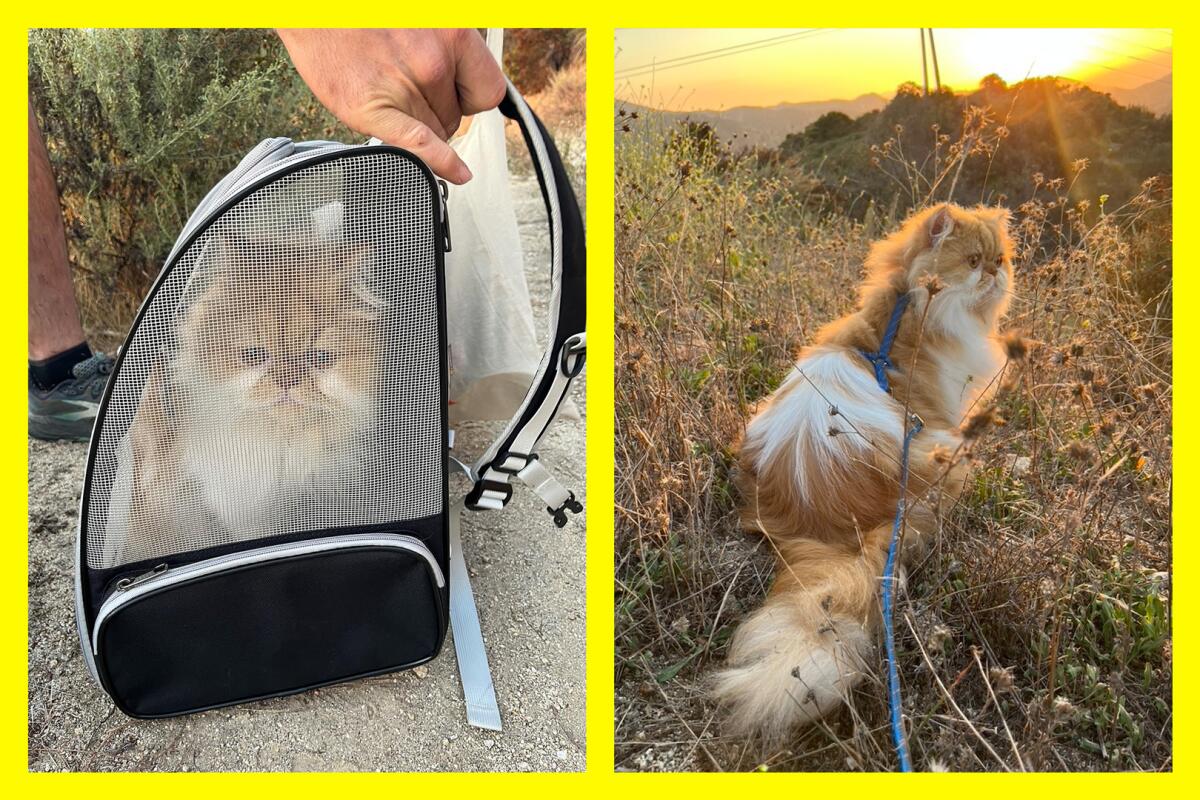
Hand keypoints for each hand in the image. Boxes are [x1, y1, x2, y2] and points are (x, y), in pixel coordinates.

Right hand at [278, 28, 505, 183]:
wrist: (309, 6)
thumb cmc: (361, 11)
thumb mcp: (423, 17)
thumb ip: (446, 48)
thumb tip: (460, 84)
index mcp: (451, 33)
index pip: (487, 91)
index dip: (471, 99)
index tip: (459, 98)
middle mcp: (434, 60)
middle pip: (457, 116)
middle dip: (438, 111)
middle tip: (408, 89)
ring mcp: (406, 86)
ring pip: (436, 132)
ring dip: (419, 124)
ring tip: (389, 94)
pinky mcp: (372, 108)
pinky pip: (419, 145)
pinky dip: (440, 163)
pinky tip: (458, 174)